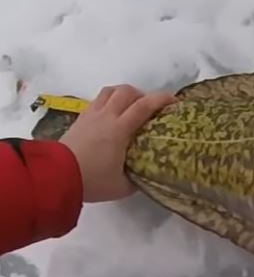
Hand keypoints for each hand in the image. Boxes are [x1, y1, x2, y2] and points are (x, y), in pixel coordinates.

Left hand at [60, 85, 175, 202]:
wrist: (56, 176)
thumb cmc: (93, 180)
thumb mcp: (124, 185)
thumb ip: (140, 176)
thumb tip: (150, 174)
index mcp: (120, 129)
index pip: (144, 106)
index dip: (162, 100)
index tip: (174, 102)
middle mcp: (106, 116)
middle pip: (126, 91)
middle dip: (143, 95)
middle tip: (150, 109)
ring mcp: (91, 115)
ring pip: (110, 91)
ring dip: (124, 95)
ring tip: (130, 108)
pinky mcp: (80, 119)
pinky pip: (97, 101)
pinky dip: (109, 102)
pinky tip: (112, 116)